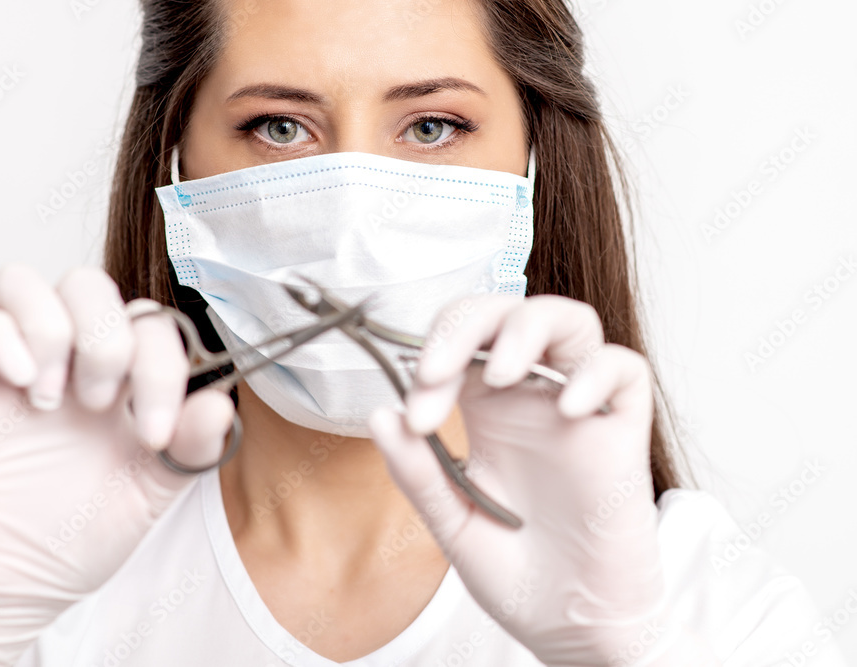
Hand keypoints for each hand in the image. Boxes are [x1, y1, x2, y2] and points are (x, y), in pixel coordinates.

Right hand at [0, 263, 233, 663]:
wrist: (20, 576)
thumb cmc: (86, 527)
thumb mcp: (155, 487)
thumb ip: (193, 445)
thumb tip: (220, 403)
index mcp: (127, 375)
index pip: (151, 324)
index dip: (162, 367)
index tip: (153, 433)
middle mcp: (73, 357)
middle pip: (88, 284)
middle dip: (104, 340)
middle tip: (99, 405)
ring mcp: (20, 362)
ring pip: (23, 282)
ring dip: (50, 331)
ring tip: (52, 401)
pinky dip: (0, 338)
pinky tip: (20, 384)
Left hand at [368, 294, 678, 665]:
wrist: (569, 626)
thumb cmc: (514, 572)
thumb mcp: (451, 522)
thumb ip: (418, 471)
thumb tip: (381, 413)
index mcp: (485, 409)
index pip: (458, 341)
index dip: (431, 356)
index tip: (415, 413)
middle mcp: (531, 398)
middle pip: (507, 312)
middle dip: (467, 324)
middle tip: (438, 372)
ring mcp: (578, 411)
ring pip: (570, 321)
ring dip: (528, 329)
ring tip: (501, 373)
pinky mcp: (622, 434)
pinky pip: (626, 372)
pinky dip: (596, 374)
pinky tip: (567, 409)